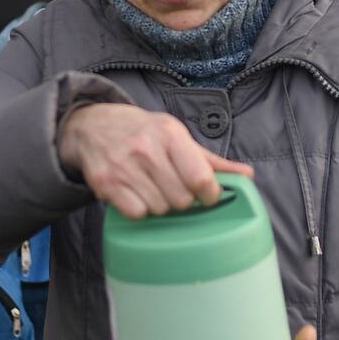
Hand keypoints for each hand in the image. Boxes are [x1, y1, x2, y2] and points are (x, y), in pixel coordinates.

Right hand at [59, 103, 253, 218]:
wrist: (91, 126)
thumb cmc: (143, 132)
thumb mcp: (177, 136)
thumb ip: (211, 160)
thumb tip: (247, 176)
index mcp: (170, 134)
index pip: (200, 177)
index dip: (210, 194)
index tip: (208, 196)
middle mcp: (147, 149)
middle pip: (182, 199)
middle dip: (183, 200)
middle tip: (175, 188)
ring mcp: (124, 167)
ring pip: (160, 209)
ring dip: (162, 205)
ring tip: (154, 188)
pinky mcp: (105, 183)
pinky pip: (137, 213)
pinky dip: (140, 210)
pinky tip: (137, 194)